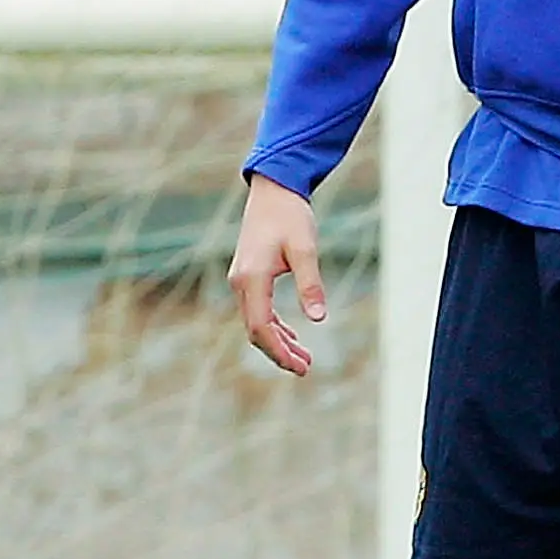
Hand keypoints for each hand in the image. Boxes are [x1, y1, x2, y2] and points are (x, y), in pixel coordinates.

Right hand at [228, 175, 325, 377]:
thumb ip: (311, 284)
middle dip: (279, 352)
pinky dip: (273, 326)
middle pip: (255, 330)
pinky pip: (257, 310)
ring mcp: (241, 280)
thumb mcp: (305, 249)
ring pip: (255, 322)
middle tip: (305, 368)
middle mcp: (240, 282)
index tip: (300, 367)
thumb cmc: (290, 216)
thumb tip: (319, 318)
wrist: (273, 190)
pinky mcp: (247, 276)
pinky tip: (292, 334)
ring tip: (303, 358)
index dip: (279, 351)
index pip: (260, 327)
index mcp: (252, 278)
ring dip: (278, 341)